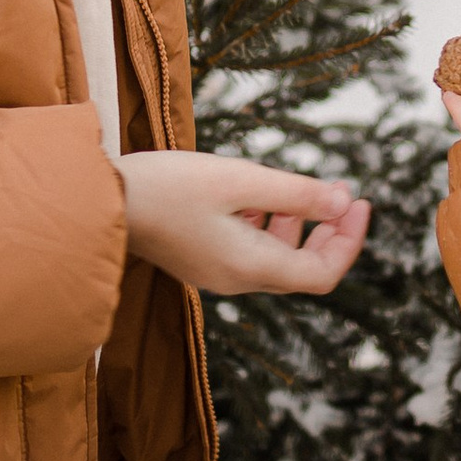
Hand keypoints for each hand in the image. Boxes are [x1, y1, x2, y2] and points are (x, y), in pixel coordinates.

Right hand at [120, 151, 371, 297]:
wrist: (102, 202)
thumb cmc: (169, 188)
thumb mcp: (240, 180)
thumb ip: (296, 193)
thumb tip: (343, 202)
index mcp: (252, 267)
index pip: (323, 273)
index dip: (350, 240)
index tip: (359, 200)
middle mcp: (237, 280)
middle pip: (302, 269)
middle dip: (328, 232)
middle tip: (342, 193)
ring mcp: (216, 272)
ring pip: (275, 258)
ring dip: (295, 225)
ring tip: (294, 189)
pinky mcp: (199, 258)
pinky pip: (248, 250)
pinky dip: (265, 224)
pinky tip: (253, 194)